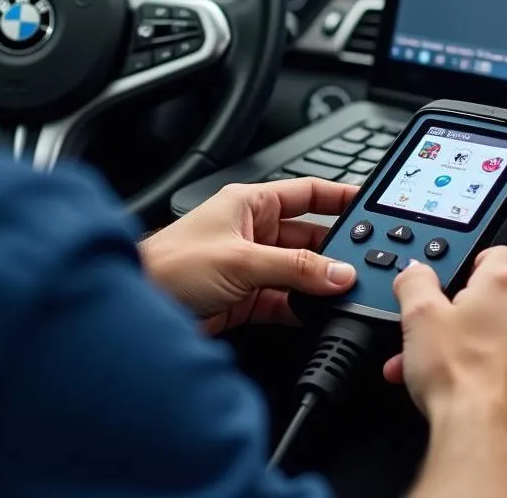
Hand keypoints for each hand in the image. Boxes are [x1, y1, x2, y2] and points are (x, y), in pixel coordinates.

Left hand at [138, 178, 357, 333]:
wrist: (135, 307)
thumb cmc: (169, 265)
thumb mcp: (241, 259)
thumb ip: (294, 268)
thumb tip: (338, 272)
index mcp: (250, 204)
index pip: (307, 192)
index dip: (339, 196)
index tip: (371, 204)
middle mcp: (252, 231)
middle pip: (308, 237)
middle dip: (334, 252)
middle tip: (362, 265)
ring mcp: (250, 265)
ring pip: (299, 271)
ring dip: (318, 283)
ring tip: (344, 293)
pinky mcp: (244, 297)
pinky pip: (285, 300)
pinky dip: (302, 308)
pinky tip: (318, 315)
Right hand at [387, 247, 506, 454]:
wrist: (484, 436)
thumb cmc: (458, 376)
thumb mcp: (417, 314)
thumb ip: (415, 281)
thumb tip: (416, 272)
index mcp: (506, 284)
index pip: (496, 253)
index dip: (471, 267)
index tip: (454, 285)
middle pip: (500, 298)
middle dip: (466, 314)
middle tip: (438, 334)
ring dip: (480, 344)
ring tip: (444, 366)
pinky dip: (500, 372)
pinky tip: (470, 386)